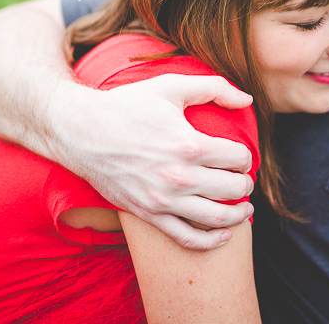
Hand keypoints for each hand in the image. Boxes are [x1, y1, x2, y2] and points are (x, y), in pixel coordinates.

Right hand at [47, 74, 255, 250]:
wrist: (81, 131)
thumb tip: (247, 98)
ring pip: (216, 217)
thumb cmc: (127, 105)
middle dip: (245, 183)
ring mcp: (163, 199)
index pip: (237, 158)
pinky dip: (211, 241)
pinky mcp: (148, 214)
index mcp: (188, 145)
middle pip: (232, 188)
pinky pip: (187, 238)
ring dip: (238, 214)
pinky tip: (224, 234)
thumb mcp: (171, 86)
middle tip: (243, 178)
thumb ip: (214, 87)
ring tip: (244, 206)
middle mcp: (178, 176)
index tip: (240, 155)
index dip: (245, 156)